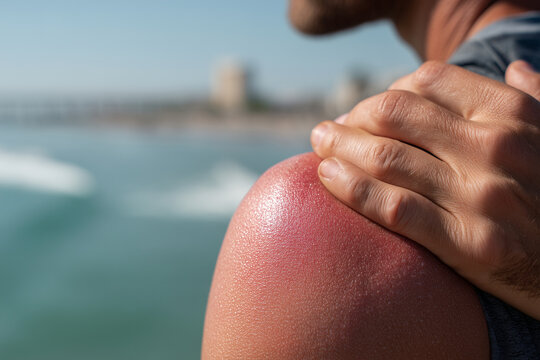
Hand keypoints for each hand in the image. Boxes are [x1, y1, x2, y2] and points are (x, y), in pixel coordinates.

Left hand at [311, 60, 539, 319]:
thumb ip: (536, 98)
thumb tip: (515, 68)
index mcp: (513, 115)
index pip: (427, 82)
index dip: (386, 91)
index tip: (368, 109)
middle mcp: (495, 148)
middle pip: (395, 114)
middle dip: (352, 117)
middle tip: (330, 129)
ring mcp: (481, 196)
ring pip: (386, 157)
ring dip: (340, 148)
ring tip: (319, 147)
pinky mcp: (469, 243)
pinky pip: (395, 207)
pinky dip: (352, 188)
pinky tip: (327, 178)